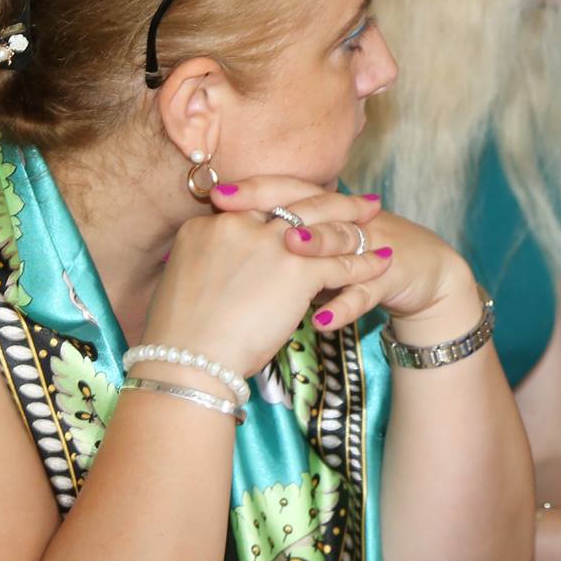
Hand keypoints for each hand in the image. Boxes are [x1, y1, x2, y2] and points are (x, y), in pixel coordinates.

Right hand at [146, 201, 390, 377]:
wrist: (186, 361)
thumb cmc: (180, 338)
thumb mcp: (187, 282)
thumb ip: (213, 263)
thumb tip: (226, 268)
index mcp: (207, 226)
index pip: (255, 203)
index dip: (283, 201)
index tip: (302, 201)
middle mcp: (238, 225)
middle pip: (292, 200)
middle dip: (329, 199)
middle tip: (356, 200)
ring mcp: (269, 245)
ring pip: (323, 226)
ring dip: (352, 222)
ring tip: (374, 218)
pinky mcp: (296, 271)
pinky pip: (340, 263)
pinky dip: (363, 264)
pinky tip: (380, 263)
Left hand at [203, 177, 478, 336]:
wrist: (424, 272)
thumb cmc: (356, 261)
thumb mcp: (316, 250)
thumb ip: (278, 245)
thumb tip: (224, 245)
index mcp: (324, 209)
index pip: (285, 190)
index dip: (253, 190)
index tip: (215, 196)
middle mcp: (345, 220)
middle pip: (308, 208)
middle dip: (273, 208)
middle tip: (236, 211)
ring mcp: (370, 245)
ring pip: (339, 242)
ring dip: (316, 245)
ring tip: (288, 251)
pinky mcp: (390, 276)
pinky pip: (365, 292)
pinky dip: (344, 307)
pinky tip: (323, 322)